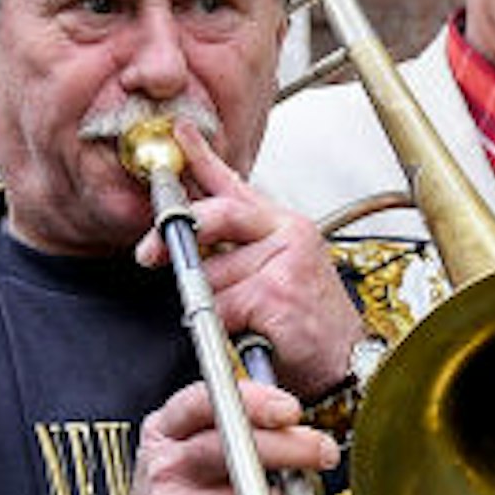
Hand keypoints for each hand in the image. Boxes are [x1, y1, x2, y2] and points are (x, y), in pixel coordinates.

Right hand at [118, 375, 331, 494]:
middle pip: (234, 446)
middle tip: (324, 453)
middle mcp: (165, 467)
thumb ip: (229, 431)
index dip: (252, 401)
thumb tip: (296, 424)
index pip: (204, 402)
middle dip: (292, 447)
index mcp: (164, 433)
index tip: (291, 410)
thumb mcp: (184, 455)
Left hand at [133, 118, 357, 397]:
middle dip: (177, 233)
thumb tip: (186, 237)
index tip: (177, 132)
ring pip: (212, 274)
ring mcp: (285, 262)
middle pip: (218, 215)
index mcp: (282, 224)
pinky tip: (255, 333)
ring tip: (245, 319)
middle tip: (147, 253)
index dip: (201, 155)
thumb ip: (237, 247)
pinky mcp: (278, 294)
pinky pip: (224, 307)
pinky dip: (228, 327)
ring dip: (214, 304)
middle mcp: (288, 233)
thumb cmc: (306, 321)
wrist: (347, 363)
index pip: (233, 182)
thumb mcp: (276, 270)